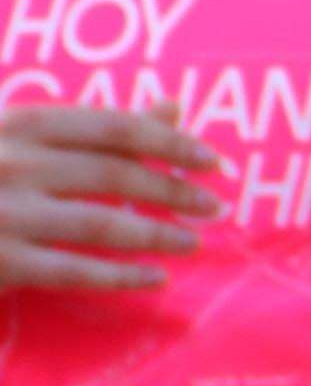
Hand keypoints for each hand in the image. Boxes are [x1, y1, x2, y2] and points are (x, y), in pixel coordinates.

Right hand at [0, 100, 224, 293]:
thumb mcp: (24, 139)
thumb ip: (96, 128)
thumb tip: (173, 107)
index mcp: (22, 124)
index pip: (116, 128)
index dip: (171, 144)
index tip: (214, 162)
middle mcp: (12, 163)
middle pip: (114, 175)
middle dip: (173, 191)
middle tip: (215, 207)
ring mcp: (4, 214)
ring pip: (100, 223)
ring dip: (157, 235)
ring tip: (194, 243)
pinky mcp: (0, 261)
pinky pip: (73, 271)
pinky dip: (122, 276)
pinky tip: (158, 278)